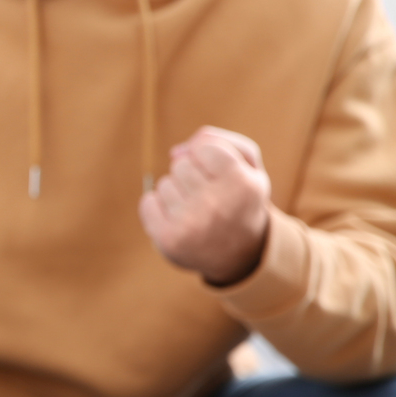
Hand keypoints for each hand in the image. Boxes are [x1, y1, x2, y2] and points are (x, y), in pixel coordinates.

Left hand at [138, 126, 272, 285]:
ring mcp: (191, 224)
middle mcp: (217, 205)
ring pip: (164, 184)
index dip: (207, 157)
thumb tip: (176, 151)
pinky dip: (158, 208)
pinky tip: (180, 222)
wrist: (239, 254)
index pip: (203, 146)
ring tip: (199, 212)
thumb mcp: (248, 166)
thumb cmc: (240, 200)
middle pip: (180, 163)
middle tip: (212, 198)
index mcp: (242, 185)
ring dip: (177, 194)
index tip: (221, 175)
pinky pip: (147, 202)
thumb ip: (221, 142)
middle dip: (192, 175)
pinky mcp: (168, 239)